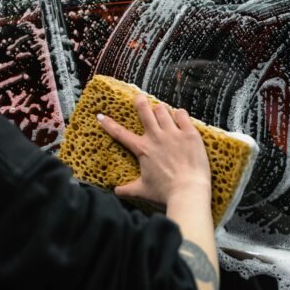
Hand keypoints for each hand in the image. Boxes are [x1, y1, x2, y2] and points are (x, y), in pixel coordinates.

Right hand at [96, 94, 211, 206]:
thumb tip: (116, 191)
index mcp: (142, 149)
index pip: (120, 133)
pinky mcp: (189, 133)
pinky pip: (182, 114)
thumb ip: (128, 190)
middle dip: (140, 101)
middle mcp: (156, 137)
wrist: (188, 192)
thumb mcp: (143, 191)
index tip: (100, 116)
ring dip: (161, 109)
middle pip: (144, 111)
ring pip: (163, 110)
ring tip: (161, 110)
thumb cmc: (165, 193)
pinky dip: (179, 114)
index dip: (108, 124)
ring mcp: (173, 133)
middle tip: (139, 97)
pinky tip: (179, 116)